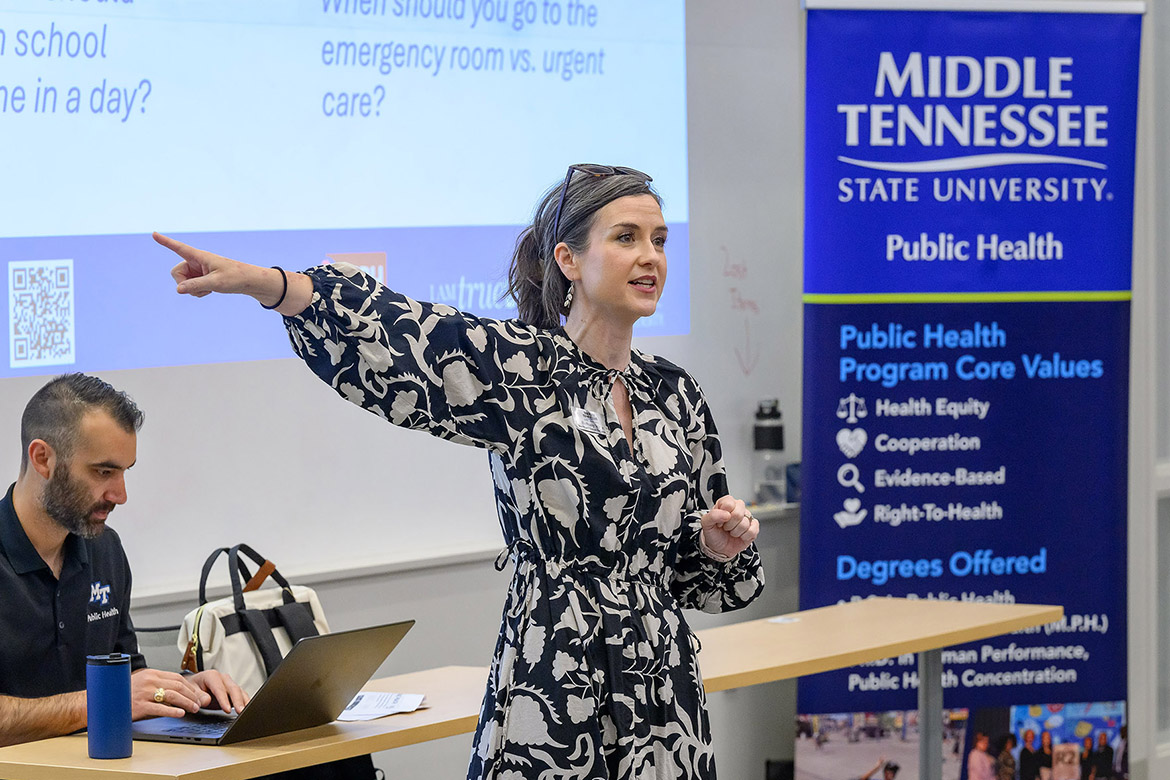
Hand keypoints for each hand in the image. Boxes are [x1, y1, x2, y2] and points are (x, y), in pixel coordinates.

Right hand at [130, 668, 210, 719]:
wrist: (103, 701)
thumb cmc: (123, 693)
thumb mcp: (141, 682)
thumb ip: (157, 684)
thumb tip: (176, 690)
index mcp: (151, 673)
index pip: (177, 677)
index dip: (189, 687)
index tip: (196, 694)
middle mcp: (149, 681)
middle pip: (178, 686)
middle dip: (191, 695)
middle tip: (198, 703)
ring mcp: (144, 693)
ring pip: (172, 696)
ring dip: (186, 702)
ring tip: (193, 708)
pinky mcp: (139, 705)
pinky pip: (160, 708)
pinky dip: (173, 711)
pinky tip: (180, 714)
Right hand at [154, 232, 312, 313]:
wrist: (248, 282)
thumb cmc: (235, 278)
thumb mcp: (216, 283)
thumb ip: (196, 285)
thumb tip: (178, 290)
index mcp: (199, 256)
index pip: (179, 247)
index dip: (166, 242)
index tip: (153, 233)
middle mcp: (196, 262)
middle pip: (176, 273)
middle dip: (183, 283)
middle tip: (201, 288)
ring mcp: (197, 271)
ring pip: (182, 283)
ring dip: (193, 290)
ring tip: (210, 289)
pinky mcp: (200, 278)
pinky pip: (190, 288)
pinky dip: (198, 292)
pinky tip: (210, 291)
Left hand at [189, 670, 249, 713]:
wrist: (193, 685)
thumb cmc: (192, 688)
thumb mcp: (190, 691)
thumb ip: (198, 696)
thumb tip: (206, 701)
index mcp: (212, 676)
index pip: (220, 689)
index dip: (224, 700)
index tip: (227, 710)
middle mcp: (223, 678)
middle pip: (233, 689)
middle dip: (238, 701)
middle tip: (241, 711)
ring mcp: (229, 684)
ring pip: (239, 691)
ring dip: (244, 701)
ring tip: (247, 711)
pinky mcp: (232, 691)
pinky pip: (241, 695)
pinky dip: (245, 702)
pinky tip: (248, 709)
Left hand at [699, 495, 758, 559]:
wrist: (719, 548)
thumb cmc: (714, 534)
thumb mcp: (706, 524)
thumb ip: (712, 515)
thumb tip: (727, 514)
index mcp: (726, 503)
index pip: (729, 503)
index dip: (723, 514)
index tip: (719, 521)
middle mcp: (738, 508)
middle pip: (739, 513)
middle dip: (730, 524)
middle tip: (725, 527)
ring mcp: (747, 517)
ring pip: (745, 523)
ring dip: (735, 532)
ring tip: (731, 532)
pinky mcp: (754, 527)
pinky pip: (753, 530)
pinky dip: (744, 536)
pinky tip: (740, 536)